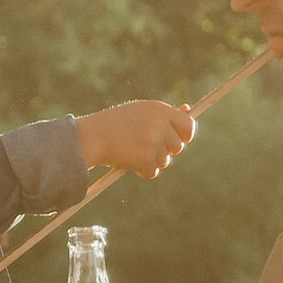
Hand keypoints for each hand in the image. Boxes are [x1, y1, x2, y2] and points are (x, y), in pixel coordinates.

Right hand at [74, 98, 198, 181]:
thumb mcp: (141, 112)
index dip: (186, 135)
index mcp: (160, 110)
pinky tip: (128, 160)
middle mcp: (160, 125)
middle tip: (145, 145)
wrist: (93, 136)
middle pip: (177, 147)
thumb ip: (165, 114)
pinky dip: (142, 170)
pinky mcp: (146, 160)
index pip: (188, 125)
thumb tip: (188, 110)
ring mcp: (154, 143)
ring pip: (164, 161)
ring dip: (151, 160)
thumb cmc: (116, 123)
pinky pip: (153, 172)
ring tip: (132, 150)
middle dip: (165, 150)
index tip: (180, 140)